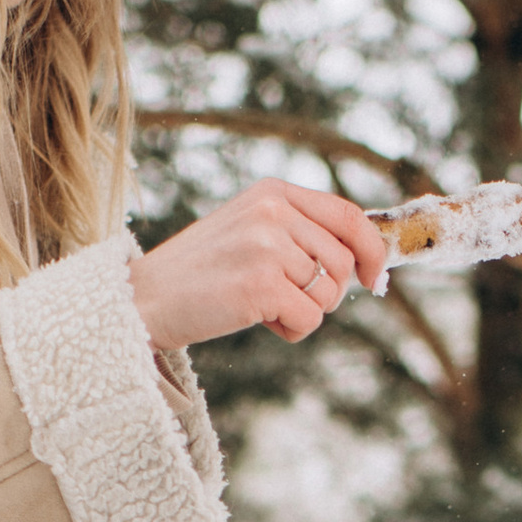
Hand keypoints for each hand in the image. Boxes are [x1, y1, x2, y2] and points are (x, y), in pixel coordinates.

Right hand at [131, 180, 389, 351]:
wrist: (146, 298)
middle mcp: (273, 211)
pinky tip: (255, 318)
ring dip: (303, 311)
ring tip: (261, 304)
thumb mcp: (251, 231)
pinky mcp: (262, 284)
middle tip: (283, 299)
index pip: (348, 214)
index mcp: (273, 192)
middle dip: (324, 292)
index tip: (375, 276)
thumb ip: (299, 233)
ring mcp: (267, 246)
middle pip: (342, 261)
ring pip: (328, 293)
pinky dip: (290, 329)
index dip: (372, 249)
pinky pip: (310, 319)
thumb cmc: (202, 273)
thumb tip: (362, 258)